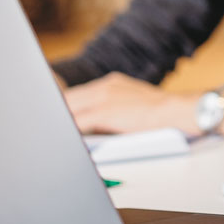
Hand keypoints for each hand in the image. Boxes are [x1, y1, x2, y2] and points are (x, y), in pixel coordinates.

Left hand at [64, 74, 194, 134]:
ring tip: (51, 134)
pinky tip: (64, 140)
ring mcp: (102, 98)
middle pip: (69, 98)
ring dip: (61, 121)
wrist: (176, 111)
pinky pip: (77, 122)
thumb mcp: (135, 101)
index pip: (79, 94)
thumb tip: (98, 123)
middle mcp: (104, 86)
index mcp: (112, 83)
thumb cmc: (162, 113)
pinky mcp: (103, 112)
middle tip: (47, 126)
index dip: (68, 105)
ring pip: (70, 108)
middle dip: (59, 112)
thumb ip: (115, 107)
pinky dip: (69, 131)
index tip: (58, 115)